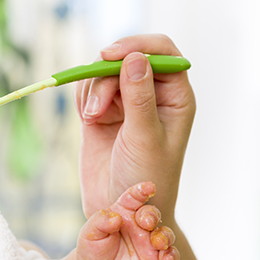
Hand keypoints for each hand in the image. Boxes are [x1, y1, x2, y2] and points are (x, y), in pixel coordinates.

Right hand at [75, 35, 194, 218]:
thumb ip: (140, 97)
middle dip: (107, 75)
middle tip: (95, 106)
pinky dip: (84, 97)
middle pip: (127, 58)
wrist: (120, 213)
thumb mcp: (144, 137)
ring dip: (93, 90)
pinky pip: (89, 88)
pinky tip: (87, 119)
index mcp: (175, 97)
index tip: (111, 55)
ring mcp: (126, 102)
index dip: (138, 46)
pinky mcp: (102, 112)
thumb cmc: (145, 180)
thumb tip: (135, 58)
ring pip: (104, 72)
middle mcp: (152, 94)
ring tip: (92, 119)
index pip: (162, 52)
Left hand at [76, 182, 177, 259]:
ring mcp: (149, 243)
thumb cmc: (93, 249)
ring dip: (165, 236)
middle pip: (152, 214)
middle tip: (146, 222)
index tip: (149, 187)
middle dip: (152, 215)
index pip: (134, 197)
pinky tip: (166, 259)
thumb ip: (100, 222)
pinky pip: (170, 255)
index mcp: (124, 212)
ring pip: (165, 234)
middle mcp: (140, 225)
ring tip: (157, 242)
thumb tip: (115, 218)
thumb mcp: (89, 234)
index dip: (142, 190)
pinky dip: (172, 256)